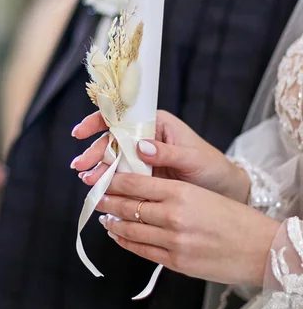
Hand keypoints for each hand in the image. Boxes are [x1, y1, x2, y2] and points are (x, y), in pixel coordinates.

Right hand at [71, 110, 250, 202]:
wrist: (225, 192)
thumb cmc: (213, 168)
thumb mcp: (194, 159)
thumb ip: (168, 153)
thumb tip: (141, 146)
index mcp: (158, 123)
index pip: (124, 116)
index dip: (100, 121)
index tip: (81, 132)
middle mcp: (147, 138)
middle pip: (113, 139)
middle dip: (95, 152)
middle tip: (81, 168)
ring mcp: (143, 158)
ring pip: (113, 159)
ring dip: (98, 169)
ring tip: (88, 182)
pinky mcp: (143, 176)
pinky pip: (122, 177)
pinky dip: (108, 183)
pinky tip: (98, 191)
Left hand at [97, 174, 279, 286]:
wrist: (259, 249)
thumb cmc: (233, 218)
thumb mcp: (201, 194)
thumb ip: (170, 192)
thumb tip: (138, 191)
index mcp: (181, 193)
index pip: (136, 183)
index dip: (114, 182)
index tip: (102, 179)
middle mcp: (173, 216)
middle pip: (128, 206)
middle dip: (107, 202)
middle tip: (95, 197)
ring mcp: (173, 242)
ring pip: (131, 230)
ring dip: (113, 223)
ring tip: (104, 217)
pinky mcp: (176, 263)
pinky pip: (142, 251)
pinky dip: (126, 242)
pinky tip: (118, 236)